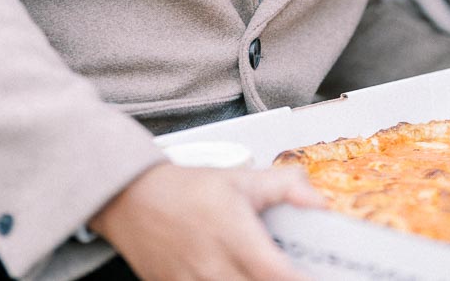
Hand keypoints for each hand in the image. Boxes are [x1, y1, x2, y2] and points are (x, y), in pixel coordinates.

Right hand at [88, 162, 323, 280]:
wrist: (132, 198)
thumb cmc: (185, 190)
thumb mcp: (240, 179)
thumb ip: (285, 187)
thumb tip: (318, 201)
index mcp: (234, 235)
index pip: (277, 274)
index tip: (318, 277)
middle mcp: (214, 266)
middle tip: (292, 274)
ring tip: (263, 274)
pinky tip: (237, 277)